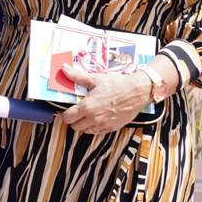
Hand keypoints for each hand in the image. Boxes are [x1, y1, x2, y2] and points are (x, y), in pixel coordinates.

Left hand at [59, 56, 180, 133]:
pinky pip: (99, 132)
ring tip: (89, 115)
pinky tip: (100, 117)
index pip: (68, 118)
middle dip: (75, 120)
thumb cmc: (117, 84)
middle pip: (75, 127)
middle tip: (78, 112)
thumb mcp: (95, 79)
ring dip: (85, 125)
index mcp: (87, 106)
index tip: (69, 110)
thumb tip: (64, 69)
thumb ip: (77, 76)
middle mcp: (93, 118)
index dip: (66, 114)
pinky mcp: (112, 128)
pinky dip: (96, 127)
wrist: (137, 91)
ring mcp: (103, 124)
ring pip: (86, 131)